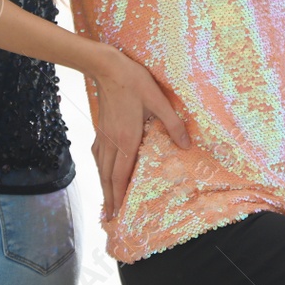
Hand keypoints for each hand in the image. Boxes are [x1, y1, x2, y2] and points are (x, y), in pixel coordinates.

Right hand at [91, 47, 191, 221]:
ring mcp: (103, 135)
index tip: (116, 214)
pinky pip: (98, 155)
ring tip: (105, 201)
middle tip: (108, 218)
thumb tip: (186, 145)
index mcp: (126, 139)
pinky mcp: (100, 127)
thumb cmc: (133, 82)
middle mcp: (112, 141)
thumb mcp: (158, 100)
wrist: (106, 66)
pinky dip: (99, 169)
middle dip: (108, 199)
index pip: (120, 175)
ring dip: (103, 186)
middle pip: (108, 177)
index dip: (118, 196)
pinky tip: (101, 169)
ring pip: (101, 167)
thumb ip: (173, 123)